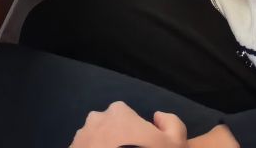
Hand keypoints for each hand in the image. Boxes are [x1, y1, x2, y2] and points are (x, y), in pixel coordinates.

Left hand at [70, 103, 190, 147]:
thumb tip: (158, 116)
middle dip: (115, 140)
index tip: (142, 147)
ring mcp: (80, 138)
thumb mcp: (175, 142)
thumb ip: (171, 123)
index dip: (136, 133)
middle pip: (108, 128)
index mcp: (118, 112)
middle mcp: (95, 120)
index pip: (127, 118)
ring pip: (93, 141)